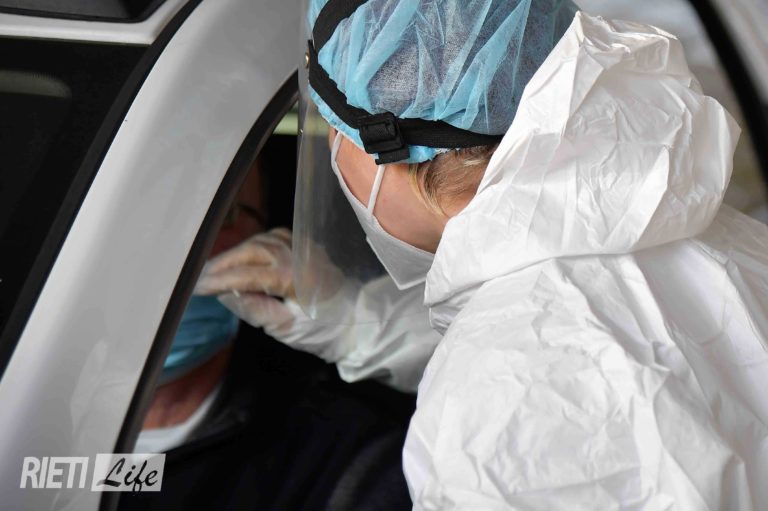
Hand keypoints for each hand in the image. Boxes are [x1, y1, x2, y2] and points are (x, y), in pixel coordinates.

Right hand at [194, 229, 348, 359]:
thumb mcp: (287, 329)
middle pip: (251, 251)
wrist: (357, 319)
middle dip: (223, 262)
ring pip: (261, 240)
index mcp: (293, 276)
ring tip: (216, 268)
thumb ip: (255, 309)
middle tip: (201, 276)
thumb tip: (226, 294)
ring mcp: (303, 247)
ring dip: (237, 252)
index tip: (197, 287)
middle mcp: (297, 254)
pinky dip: (255, 244)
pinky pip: (274, 237)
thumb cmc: (323, 330)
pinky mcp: (306, 246)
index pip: (247, 275)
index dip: (219, 280)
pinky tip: (244, 255)